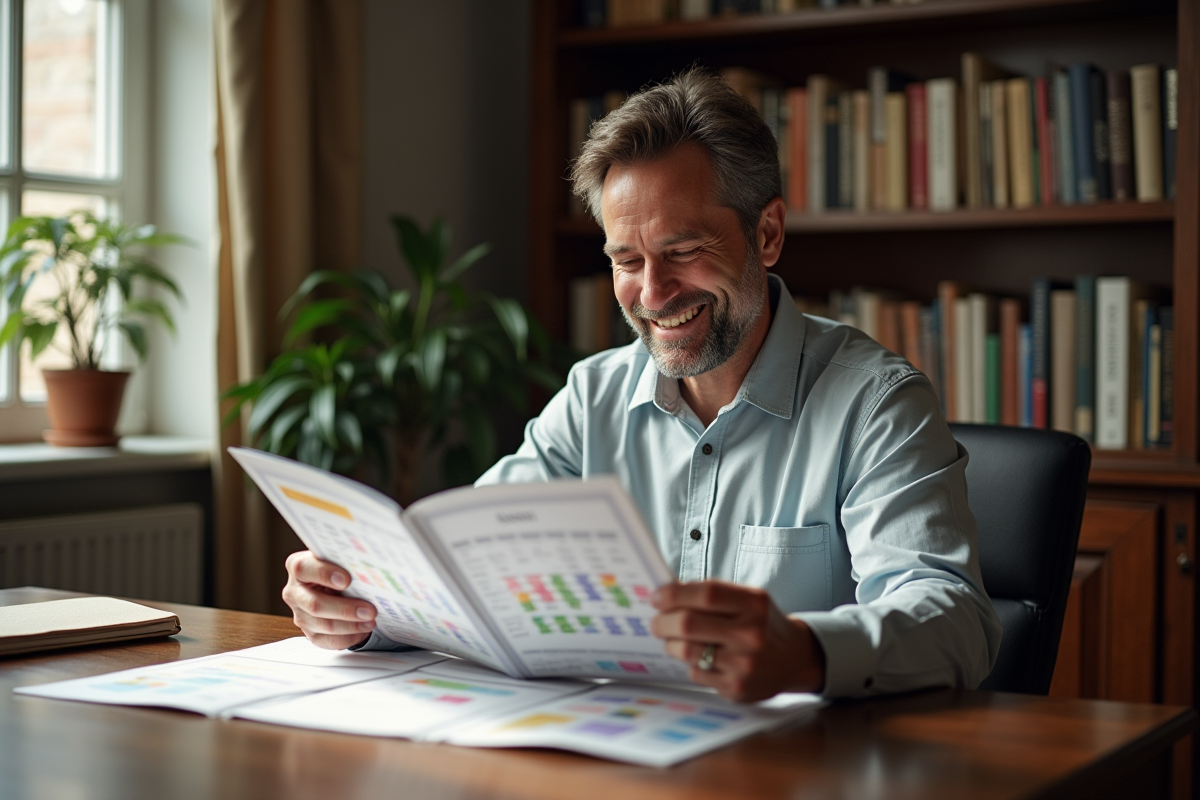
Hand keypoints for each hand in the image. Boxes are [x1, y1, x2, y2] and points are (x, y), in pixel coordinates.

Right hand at [282, 550, 375, 649]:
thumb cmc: (340, 569)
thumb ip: (346, 560)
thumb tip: (366, 564)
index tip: (347, 580)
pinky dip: (348, 636)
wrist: (337, 587)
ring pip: (324, 625)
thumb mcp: (340, 560)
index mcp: (298, 567)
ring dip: (351, 625)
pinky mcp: (310, 633)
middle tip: (369, 610)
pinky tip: (363, 630)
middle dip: (345, 608)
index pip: (303, 568)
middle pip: (314, 604)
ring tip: (371, 621)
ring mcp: (300, 615)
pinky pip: (328, 640)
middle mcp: (294, 592)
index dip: (324, 573)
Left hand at [651, 580, 825, 701]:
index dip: (674, 594)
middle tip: (656, 622)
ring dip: (671, 644)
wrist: (794, 659)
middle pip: (688, 624)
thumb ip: (713, 595)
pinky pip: (696, 673)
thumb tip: (667, 593)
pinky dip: (691, 665)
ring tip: (673, 640)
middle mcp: (751, 633)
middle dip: (662, 622)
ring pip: (687, 651)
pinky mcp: (737, 687)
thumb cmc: (761, 624)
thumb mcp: (748, 600)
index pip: (706, 593)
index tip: (657, 597)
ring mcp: (744, 663)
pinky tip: (700, 659)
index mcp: (754, 603)